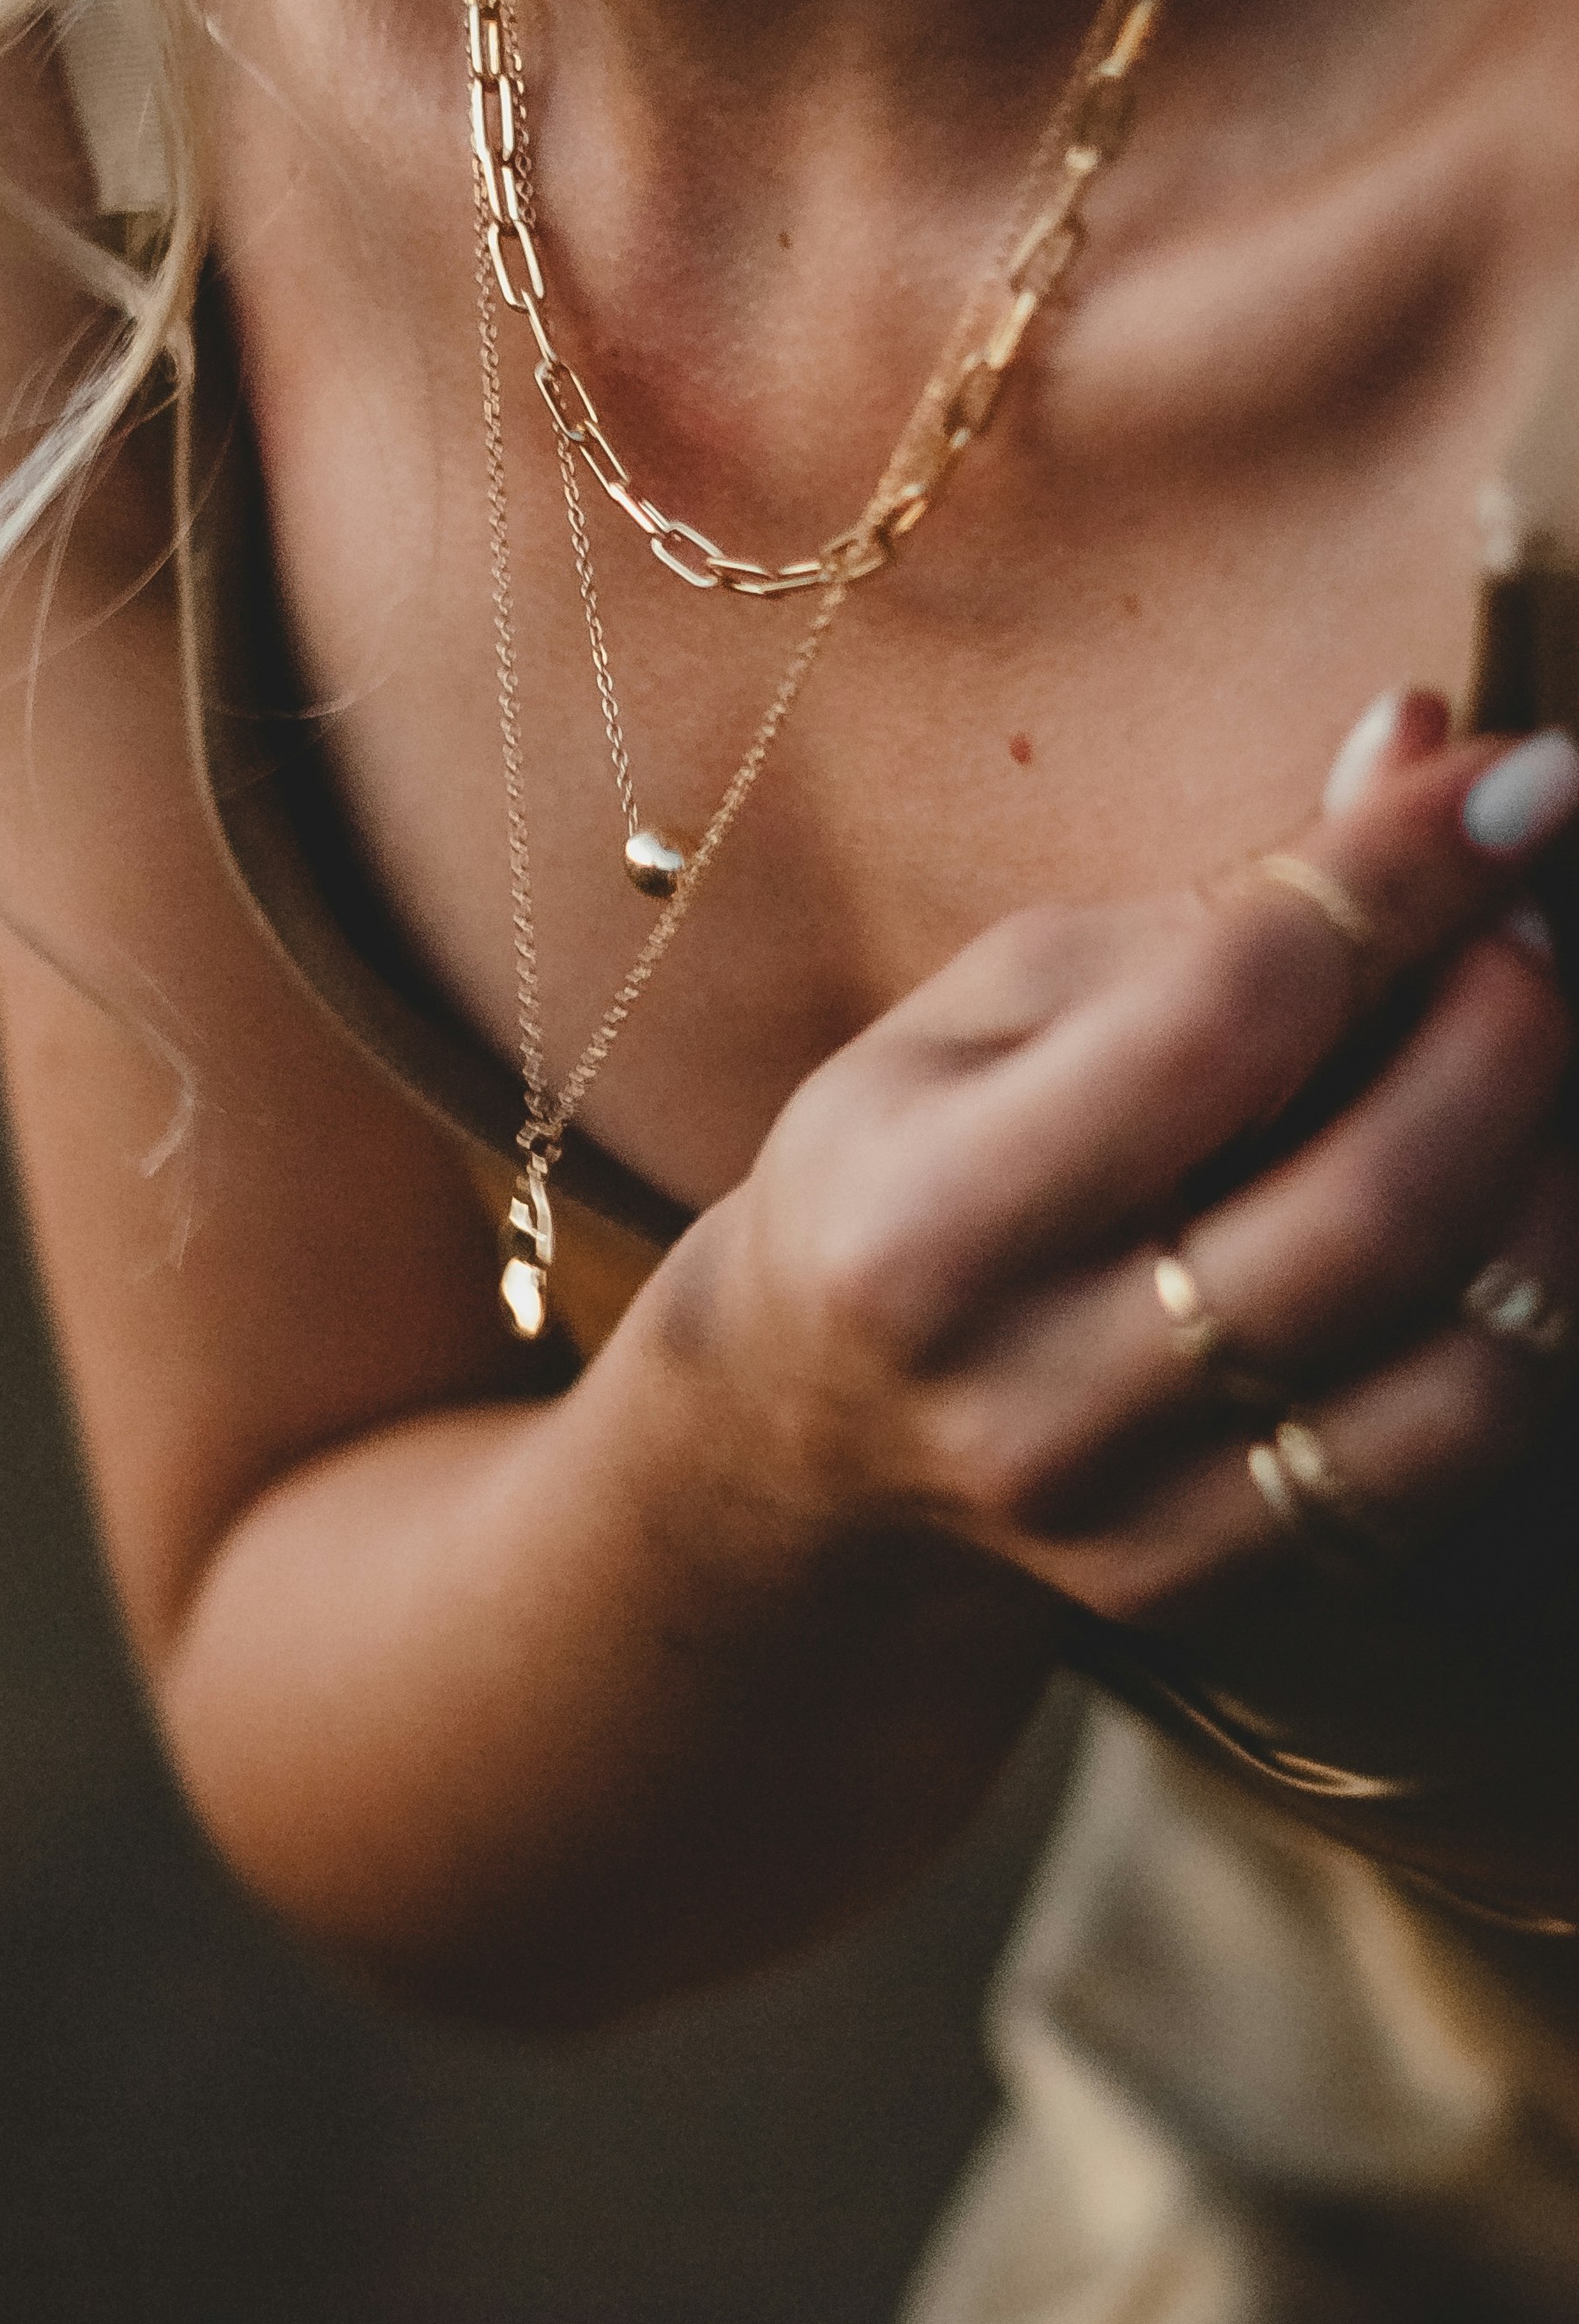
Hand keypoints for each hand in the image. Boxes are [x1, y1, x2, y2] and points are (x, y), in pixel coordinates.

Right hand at [715, 691, 1578, 1625]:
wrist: (816, 1430)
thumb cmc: (917, 1161)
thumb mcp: (999, 1002)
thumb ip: (1225, 897)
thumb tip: (1435, 738)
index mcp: (923, 1218)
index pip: (1223, 1017)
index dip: (1399, 877)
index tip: (1525, 775)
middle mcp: (1025, 1395)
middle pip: (1365, 1207)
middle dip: (1502, 1028)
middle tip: (1525, 925)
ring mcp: (1129, 1520)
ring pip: (1450, 1356)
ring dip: (1543, 1168)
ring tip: (1522, 1056)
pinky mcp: (1221, 1585)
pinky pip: (1455, 1452)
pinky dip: (1527, 1305)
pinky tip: (1509, 1202)